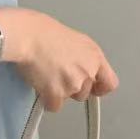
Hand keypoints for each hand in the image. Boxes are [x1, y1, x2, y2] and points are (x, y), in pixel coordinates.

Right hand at [4, 9, 119, 112]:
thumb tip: (79, 71)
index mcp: (95, 57)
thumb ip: (84, 59)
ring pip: (68, 99)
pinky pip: (53, 106)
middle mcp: (88, 72)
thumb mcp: (75, 41)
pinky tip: (40, 84)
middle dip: (72, 89)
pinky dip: (46, 100)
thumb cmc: (45, 33)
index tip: (92, 89)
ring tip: (47, 76)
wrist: (29, 37)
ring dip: (58, 93)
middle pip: (85, 93)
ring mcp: (73, 84)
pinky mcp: (57, 94)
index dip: (100, 88)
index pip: (110, 83)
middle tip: (57, 75)